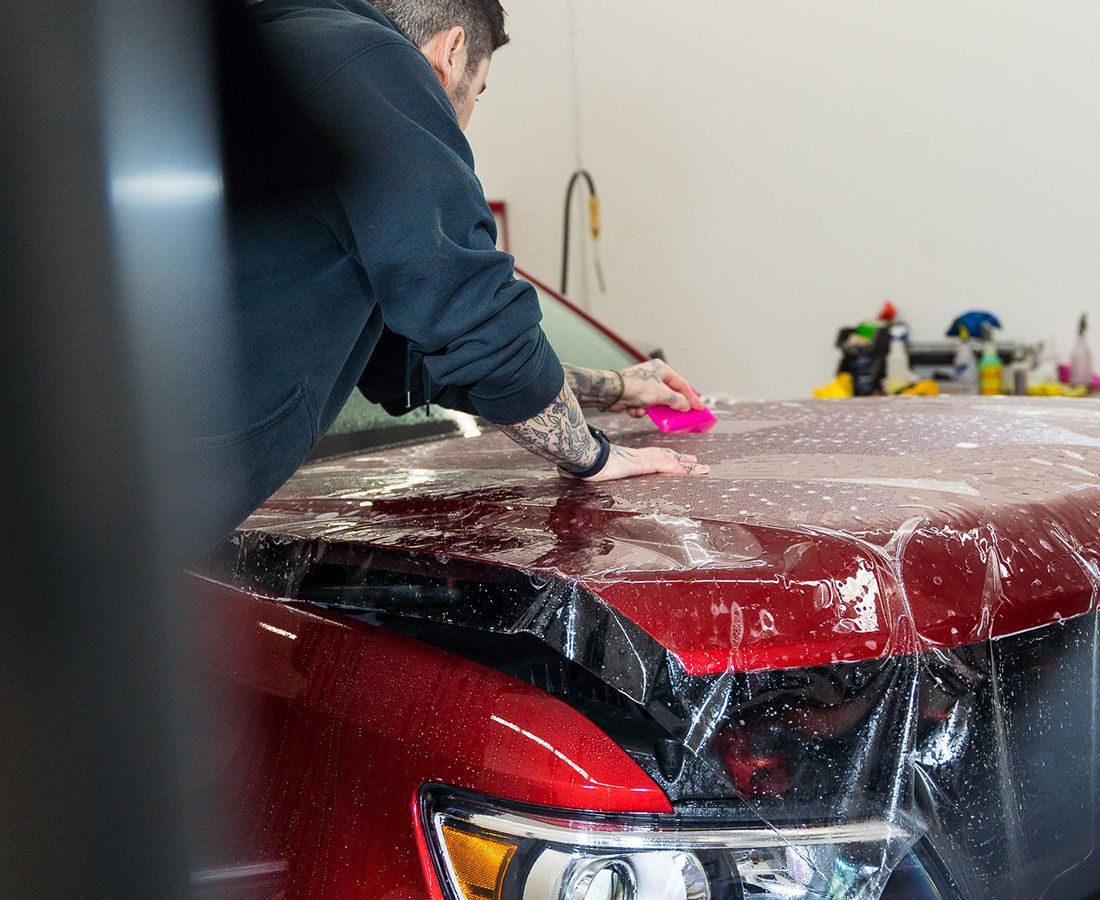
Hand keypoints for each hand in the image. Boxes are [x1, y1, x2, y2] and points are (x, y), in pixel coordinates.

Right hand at [565, 445, 709, 481]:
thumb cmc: (583, 462)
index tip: (677, 460)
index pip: (653, 457)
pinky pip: (666, 468)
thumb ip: (590, 471)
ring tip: (703, 469)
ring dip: (688, 466)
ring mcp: (642, 459)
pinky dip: (680, 469)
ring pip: (672, 462)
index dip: (667, 458)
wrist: (582, 456)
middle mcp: (639, 456)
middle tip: (698, 463)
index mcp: (629, 457)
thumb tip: (572, 473)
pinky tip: (691, 471)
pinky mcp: (643, 464)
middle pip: (667, 457)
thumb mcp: (591, 469)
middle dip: (683, 461)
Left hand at [610, 359, 705, 416]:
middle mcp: (653, 375)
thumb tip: (686, 406)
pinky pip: (644, 406)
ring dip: (652, 409)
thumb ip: (677, 401)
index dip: (692, 397)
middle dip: (670, 405)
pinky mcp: (634, 395)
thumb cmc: (636, 387)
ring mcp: (643, 385)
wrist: (612, 392)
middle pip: (669, 394)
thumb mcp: (662, 395)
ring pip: (656, 402)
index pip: (682, 384)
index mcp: (661, 369)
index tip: (700, 407)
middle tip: (680, 415)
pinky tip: (634, 408)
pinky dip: (640, 410)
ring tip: (649, 411)